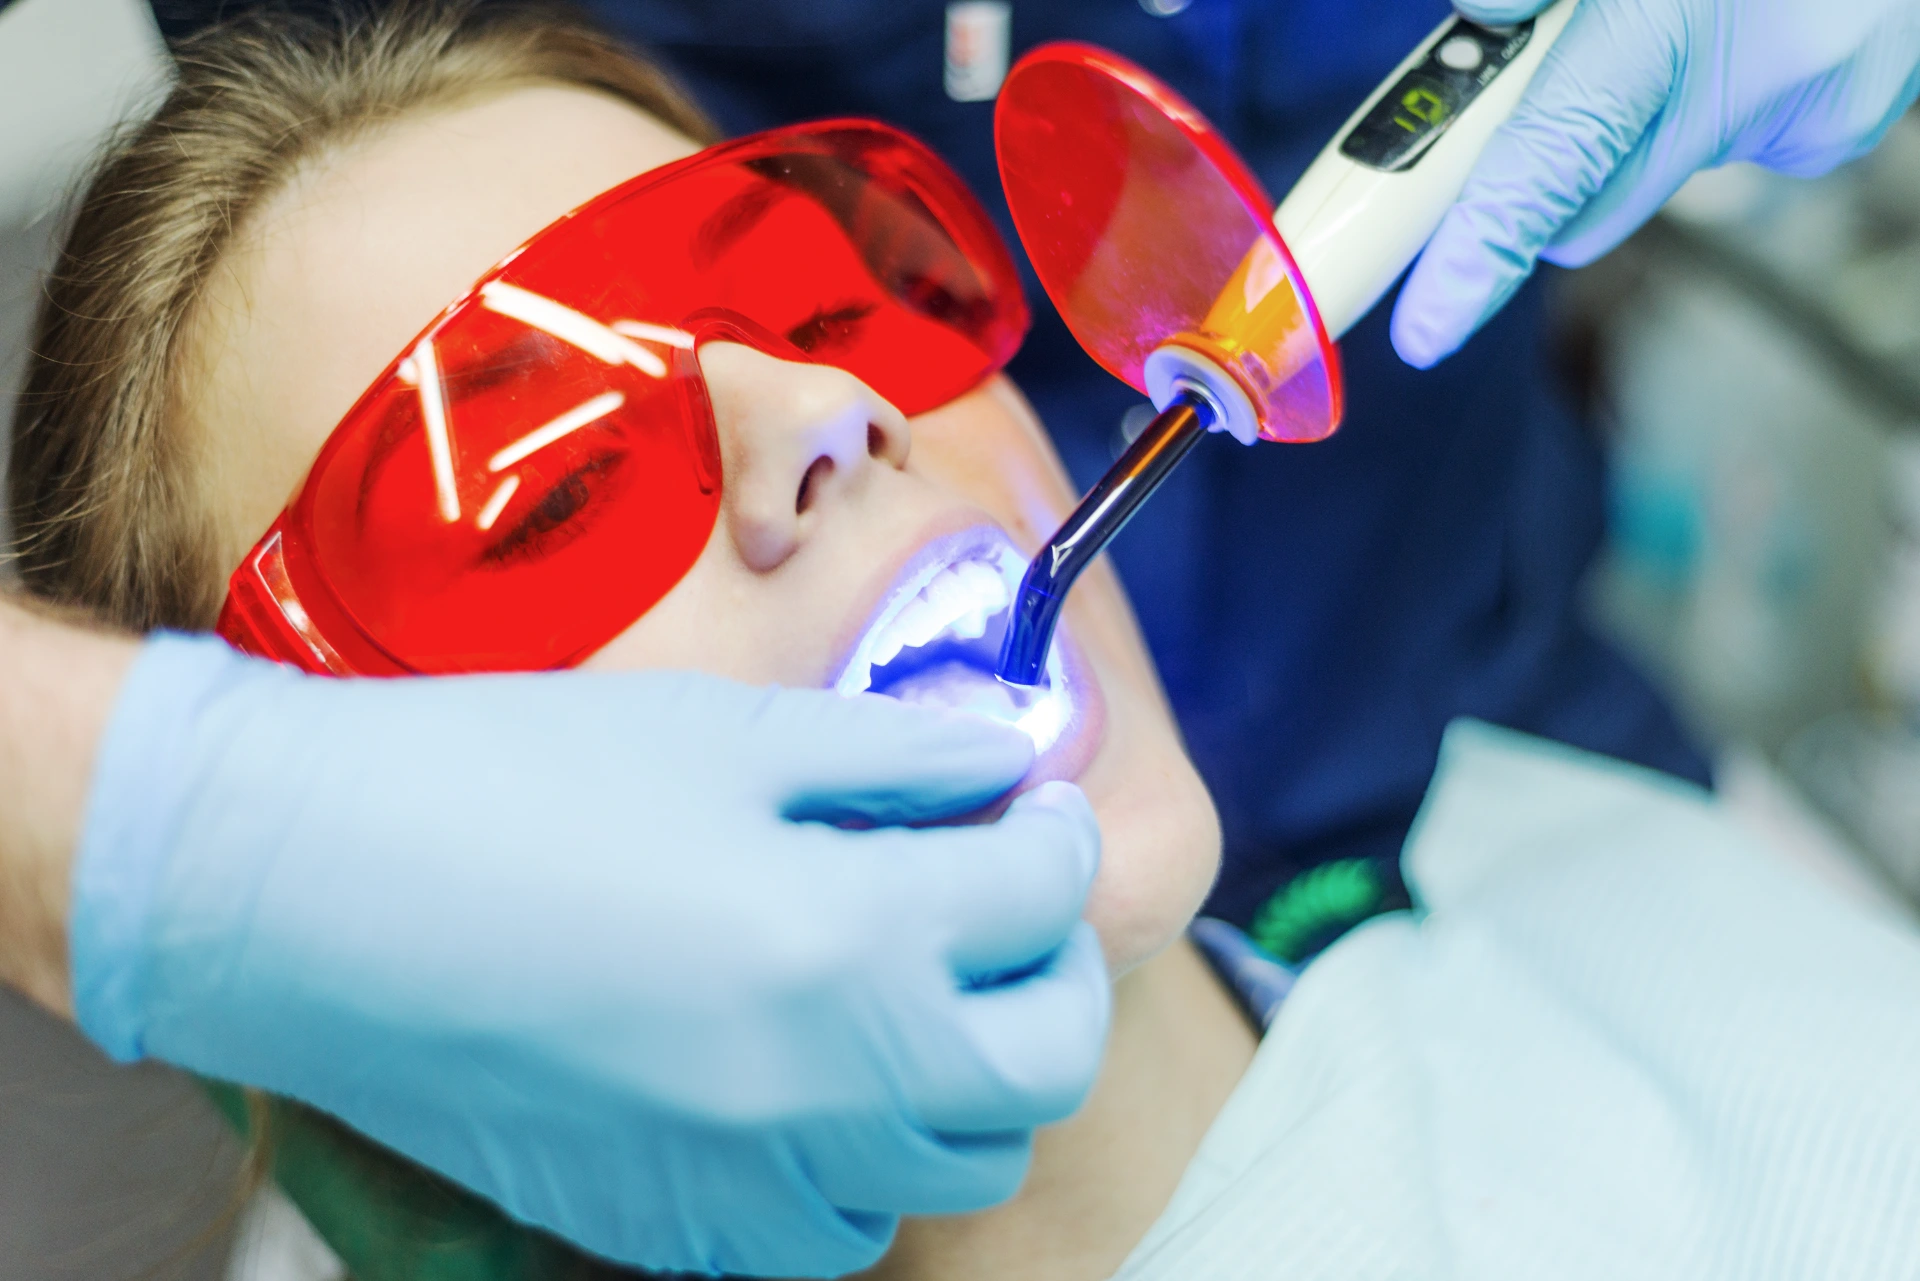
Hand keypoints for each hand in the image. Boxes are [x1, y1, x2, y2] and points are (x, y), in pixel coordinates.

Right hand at [71, 635, 1107, 1277]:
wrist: (313, 898)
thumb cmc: (511, 783)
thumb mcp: (724, 734)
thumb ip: (894, 755)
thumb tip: (1005, 762)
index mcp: (852, 935)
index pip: (1043, 899)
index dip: (1056, 838)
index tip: (1030, 810)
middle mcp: (830, 1085)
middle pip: (1045, 1065)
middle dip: (1058, 975)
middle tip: (1010, 906)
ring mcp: (755, 1180)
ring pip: (958, 1164)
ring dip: (973, 1074)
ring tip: (918, 992)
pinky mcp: (676, 1230)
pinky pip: (841, 1231)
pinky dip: (868, 1161)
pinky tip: (817, 1081)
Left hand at [1393, 0, 1919, 366]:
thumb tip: (1484, 23)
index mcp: (1671, 16)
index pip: (1551, 162)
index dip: (1479, 254)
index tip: (1426, 329)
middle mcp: (1753, 79)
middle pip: (1595, 196)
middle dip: (1552, 168)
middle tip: (1553, 85)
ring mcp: (1815, 110)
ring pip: (1667, 156)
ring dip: (1657, 106)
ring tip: (1705, 8)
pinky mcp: (1850, 120)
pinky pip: (1742, 134)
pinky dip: (1729, 89)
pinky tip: (1762, 18)